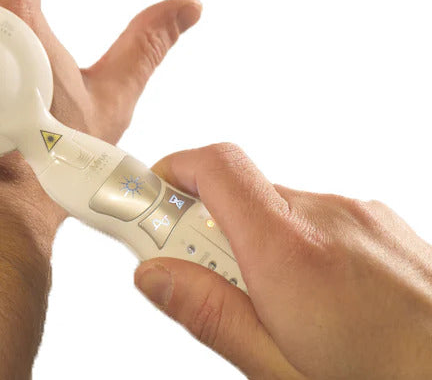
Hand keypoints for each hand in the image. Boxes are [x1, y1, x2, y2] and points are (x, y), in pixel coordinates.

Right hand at [134, 143, 431, 378]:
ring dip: (255, 243)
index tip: (139, 202)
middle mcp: (329, 218)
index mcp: (292, 252)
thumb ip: (210, 314)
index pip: (215, 168)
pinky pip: (319, 220)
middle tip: (198, 279)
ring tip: (271, 306)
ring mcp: (363, 217)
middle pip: (239, 196)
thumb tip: (153, 276)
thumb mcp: (278, 369)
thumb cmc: (386, 379)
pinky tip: (317, 300)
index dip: (167, 174)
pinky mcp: (384, 226)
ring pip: (279, 211)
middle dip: (207, 231)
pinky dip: (298, 245)